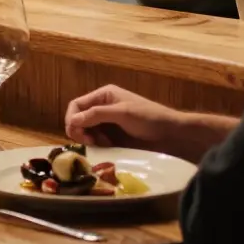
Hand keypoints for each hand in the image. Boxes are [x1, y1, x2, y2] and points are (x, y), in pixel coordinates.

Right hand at [64, 85, 185, 153]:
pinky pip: (97, 140)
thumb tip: (72, 121)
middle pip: (79, 118)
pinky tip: (107, 147)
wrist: (172, 134)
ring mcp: (108, 122)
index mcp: (104, 95)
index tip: (76, 134)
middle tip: (89, 142)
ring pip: (86, 130)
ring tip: (101, 145)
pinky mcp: (114, 136)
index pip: (76, 105)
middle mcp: (103, 106)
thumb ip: (96, 115)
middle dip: (80, 130)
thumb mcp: (122, 113)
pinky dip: (97, 144)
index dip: (72, 118)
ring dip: (89, 138)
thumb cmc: (149, 118)